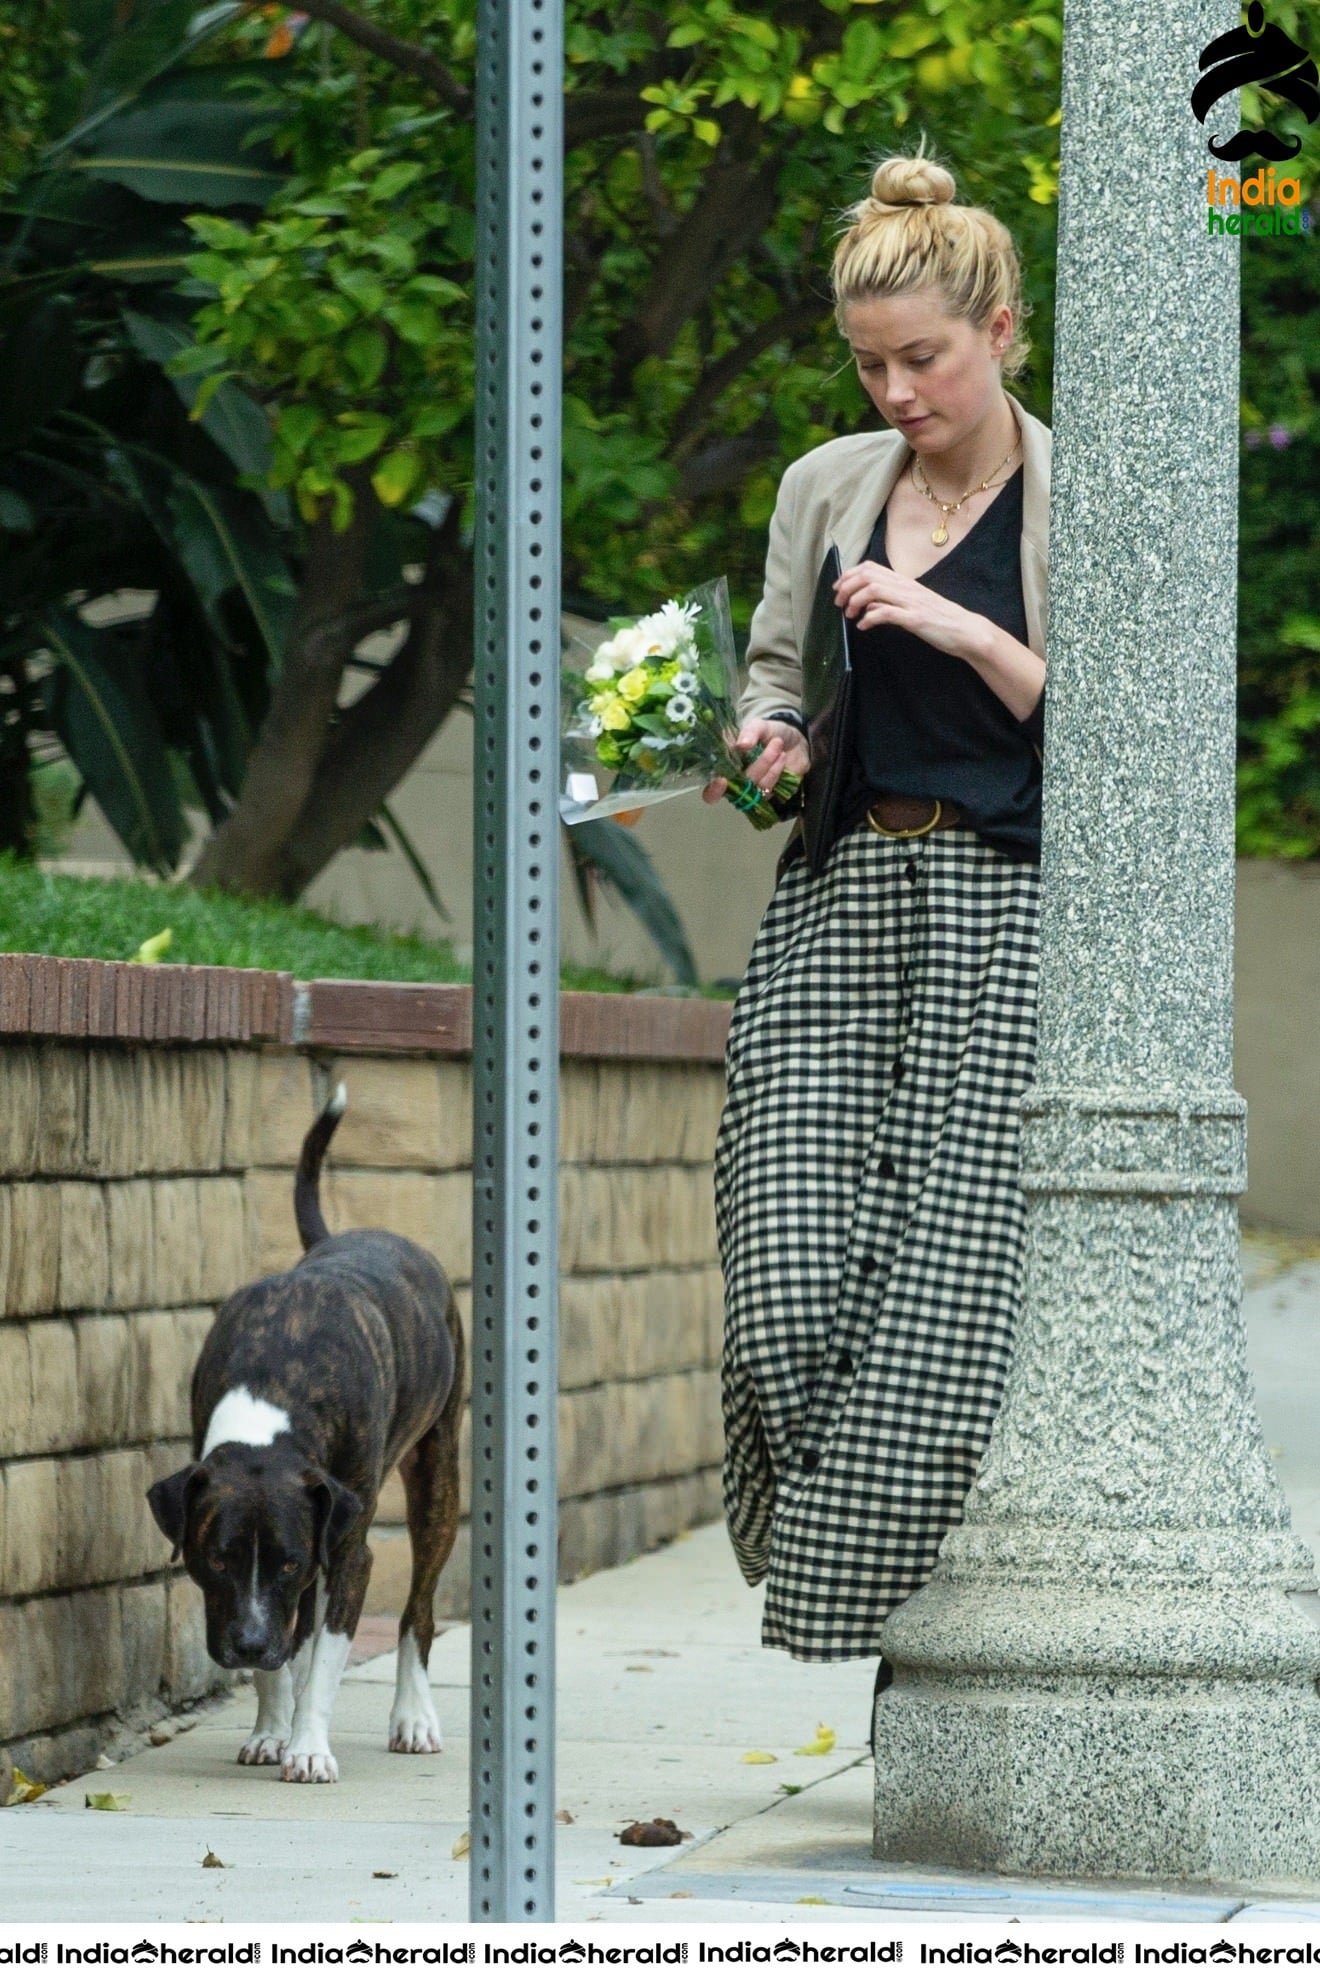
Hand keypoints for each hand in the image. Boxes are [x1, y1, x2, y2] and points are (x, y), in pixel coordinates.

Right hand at [702, 718, 809, 804]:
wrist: (795, 740)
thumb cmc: (770, 733)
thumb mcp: (759, 726)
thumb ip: (750, 732)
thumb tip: (742, 744)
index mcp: (725, 767)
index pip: (711, 791)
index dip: (713, 791)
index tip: (721, 780)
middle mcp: (737, 783)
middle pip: (739, 786)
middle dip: (758, 764)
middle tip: (774, 742)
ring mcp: (753, 790)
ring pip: (756, 787)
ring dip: (768, 765)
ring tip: (778, 744)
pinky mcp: (770, 793)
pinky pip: (770, 789)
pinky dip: (776, 772)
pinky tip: (782, 756)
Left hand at [833, 560, 988, 663]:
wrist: (965, 630)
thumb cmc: (939, 619)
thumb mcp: (911, 606)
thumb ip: (889, 602)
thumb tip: (868, 605)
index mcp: (904, 582)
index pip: (871, 567)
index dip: (849, 575)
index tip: (838, 588)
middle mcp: (906, 587)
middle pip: (868, 576)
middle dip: (847, 587)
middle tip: (838, 603)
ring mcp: (910, 602)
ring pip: (873, 590)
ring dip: (855, 601)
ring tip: (849, 614)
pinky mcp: (915, 619)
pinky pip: (885, 613)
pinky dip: (868, 618)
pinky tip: (863, 626)